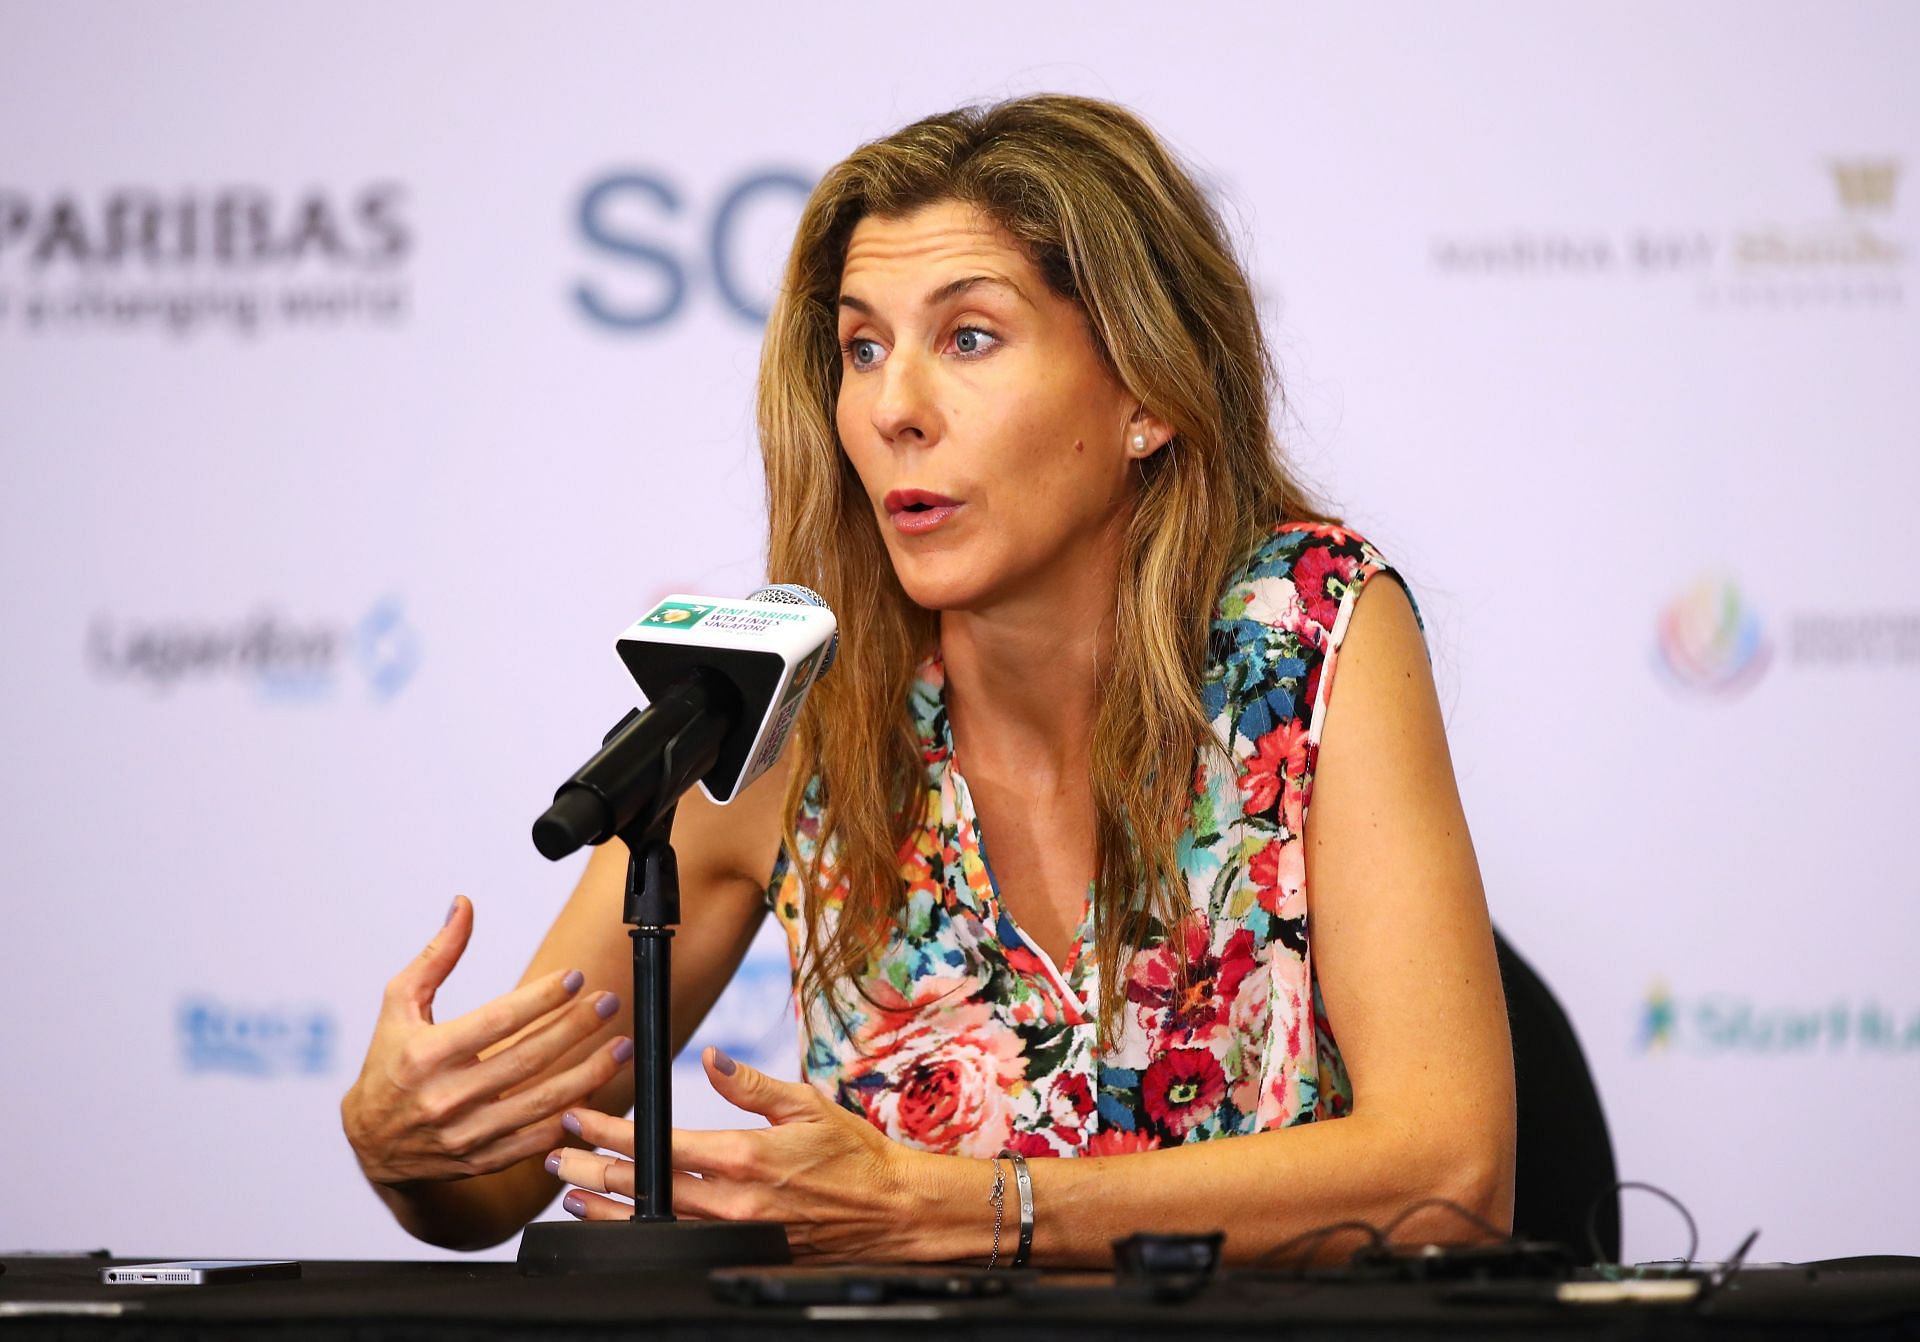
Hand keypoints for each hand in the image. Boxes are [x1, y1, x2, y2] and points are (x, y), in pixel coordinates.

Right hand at [342, 896, 631, 1185]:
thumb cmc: (388, 1062)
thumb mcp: (399, 1004)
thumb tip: (464, 905)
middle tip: (609, 1003)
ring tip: (621, 1046)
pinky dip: (569, 1118)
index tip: (576, 977)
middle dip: (575, 1028)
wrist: (370, 1143)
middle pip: (527, 1060)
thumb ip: (436, 955)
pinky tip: (596, 1091)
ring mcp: (465, 1134)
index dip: (541, 999)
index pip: (496, 1021)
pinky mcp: (480, 1161)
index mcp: (425, 1055)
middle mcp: (446, 1098)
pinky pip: (535, 1141)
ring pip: (540, 1103)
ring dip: (588, 1073)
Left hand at [551, 1047, 935, 1261]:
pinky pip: (680, 1245)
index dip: (611, 1132)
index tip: (580, 1119)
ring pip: (653, 1224)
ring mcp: (736, 1233)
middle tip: (554, 1156)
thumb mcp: (804, 1105)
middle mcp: (733, 1200)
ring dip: (606, 1208)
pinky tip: (622, 1227)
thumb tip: (710, 1057)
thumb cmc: (854, 1155)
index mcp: (744, 1156)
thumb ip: (749, 1085)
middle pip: (643, 1189)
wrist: (891, 1211)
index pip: (658, 1145)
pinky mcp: (743, 1252)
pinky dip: (643, 1235)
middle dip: (591, 1169)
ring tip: (571, 1195)